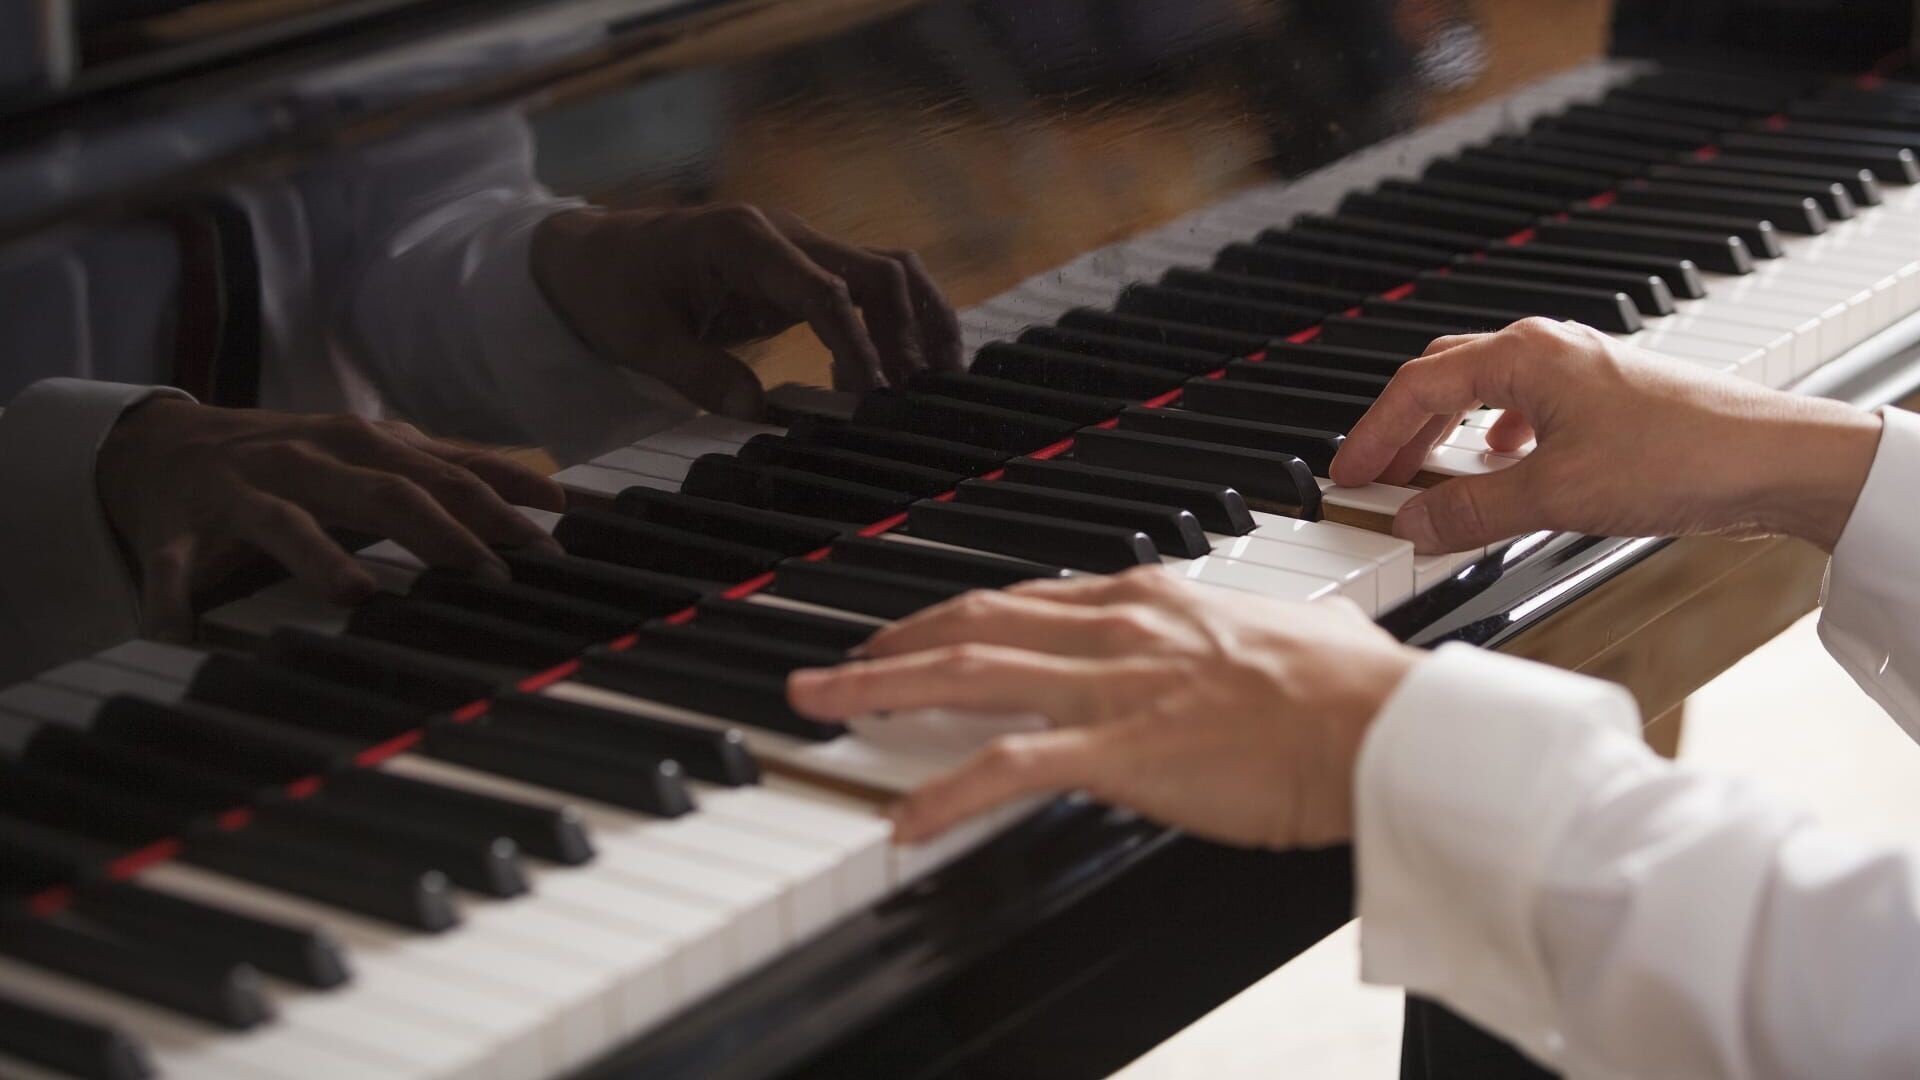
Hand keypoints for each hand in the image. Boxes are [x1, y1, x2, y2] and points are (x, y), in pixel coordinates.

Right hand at [96, 400, 565, 639]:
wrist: (166, 445)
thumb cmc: (296, 456)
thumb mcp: (377, 452)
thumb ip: (457, 471)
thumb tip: (551, 495)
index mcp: (359, 444)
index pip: (443, 474)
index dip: (498, 507)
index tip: (548, 545)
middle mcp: (306, 460)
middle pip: (382, 493)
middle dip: (441, 534)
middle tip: (488, 578)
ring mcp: (242, 493)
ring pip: (284, 523)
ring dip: (319, 557)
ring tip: (355, 594)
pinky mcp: (177, 530)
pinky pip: (172, 566)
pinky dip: (174, 599)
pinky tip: (181, 635)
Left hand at [531, 204, 962, 415]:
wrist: (597, 256)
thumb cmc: (613, 290)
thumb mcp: (638, 337)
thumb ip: (696, 372)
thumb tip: (754, 411)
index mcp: (742, 239)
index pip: (824, 289)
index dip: (857, 344)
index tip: (872, 397)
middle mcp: (784, 234)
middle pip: (878, 271)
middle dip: (908, 334)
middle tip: (914, 401)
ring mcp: (801, 249)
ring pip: (889, 272)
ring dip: (920, 323)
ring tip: (936, 385)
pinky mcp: (806, 272)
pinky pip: (870, 288)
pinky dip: (900, 324)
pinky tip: (909, 371)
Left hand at [787, 569, 1421, 848]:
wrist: (1386, 727)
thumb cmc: (1351, 692)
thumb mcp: (1288, 633)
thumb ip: (1246, 635)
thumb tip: (1268, 639)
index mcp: (1150, 600)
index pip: (1023, 600)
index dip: (954, 619)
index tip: (914, 634)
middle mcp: (1117, 627)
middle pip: (971, 624)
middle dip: (888, 642)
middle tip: (829, 664)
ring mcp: (1114, 685)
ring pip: (965, 674)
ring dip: (878, 688)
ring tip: (819, 707)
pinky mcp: (1122, 748)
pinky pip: (1009, 766)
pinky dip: (944, 792)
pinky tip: (903, 819)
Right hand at [1328, 318, 1885, 553]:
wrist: (1778, 459)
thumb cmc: (1682, 455)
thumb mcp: (1555, 494)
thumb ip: (1472, 508)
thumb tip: (1413, 520)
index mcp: (1524, 355)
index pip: (1417, 386)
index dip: (1372, 432)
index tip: (1346, 472)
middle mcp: (1548, 351)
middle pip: (1444, 380)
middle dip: (1401, 429)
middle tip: (1372, 475)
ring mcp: (1579, 372)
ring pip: (1484, 394)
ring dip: (1446, 435)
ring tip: (1425, 478)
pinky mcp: (1606, 401)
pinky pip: (1525, 410)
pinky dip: (1493, 440)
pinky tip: (1503, 469)